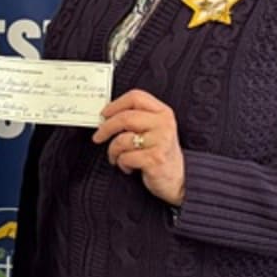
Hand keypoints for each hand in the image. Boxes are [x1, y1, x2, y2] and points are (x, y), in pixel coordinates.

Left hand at [91, 89, 185, 205]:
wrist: (178, 178)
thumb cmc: (160, 152)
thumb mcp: (154, 129)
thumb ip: (136, 118)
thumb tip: (106, 116)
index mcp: (163, 112)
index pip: (136, 97)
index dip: (116, 104)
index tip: (104, 114)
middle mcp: (164, 124)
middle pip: (125, 118)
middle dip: (106, 128)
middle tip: (98, 137)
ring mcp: (161, 142)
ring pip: (122, 140)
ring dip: (113, 151)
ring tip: (117, 157)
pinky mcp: (155, 159)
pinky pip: (125, 158)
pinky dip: (121, 164)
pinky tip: (128, 167)